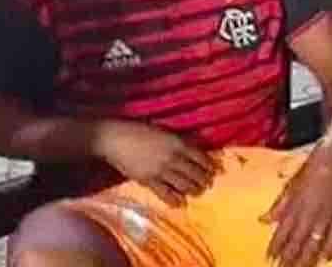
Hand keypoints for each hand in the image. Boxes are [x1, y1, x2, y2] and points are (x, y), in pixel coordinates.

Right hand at [95, 120, 220, 205]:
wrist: (116, 139)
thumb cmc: (139, 130)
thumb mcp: (164, 131)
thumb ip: (180, 140)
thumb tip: (196, 147)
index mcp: (178, 143)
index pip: (201, 158)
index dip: (210, 166)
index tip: (215, 171)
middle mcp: (172, 158)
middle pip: (195, 174)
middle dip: (204, 180)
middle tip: (207, 183)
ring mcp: (161, 171)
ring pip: (184, 185)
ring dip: (193, 190)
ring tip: (196, 191)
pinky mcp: (148, 181)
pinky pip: (166, 194)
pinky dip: (175, 199)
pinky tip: (180, 202)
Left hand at [260, 140, 331, 266]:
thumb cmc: (312, 167)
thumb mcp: (292, 183)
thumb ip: (279, 205)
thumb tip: (263, 221)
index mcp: (297, 203)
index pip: (284, 231)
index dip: (277, 246)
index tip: (270, 259)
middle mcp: (311, 212)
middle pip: (299, 241)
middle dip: (290, 258)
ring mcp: (329, 214)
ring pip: (317, 242)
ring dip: (308, 258)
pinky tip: (326, 259)